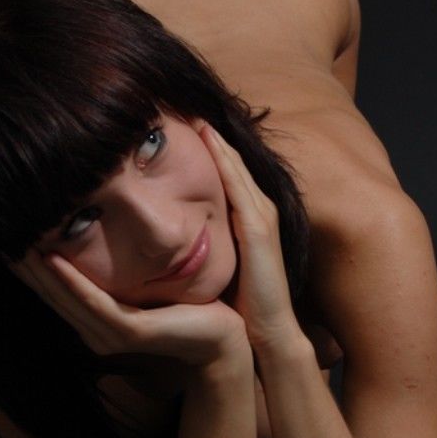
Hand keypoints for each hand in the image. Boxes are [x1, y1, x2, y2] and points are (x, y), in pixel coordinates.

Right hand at [7, 248, 249, 367]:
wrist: (225, 340)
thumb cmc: (190, 307)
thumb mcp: (147, 281)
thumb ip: (122, 266)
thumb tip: (103, 228)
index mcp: (98, 319)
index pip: (55, 289)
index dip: (30, 263)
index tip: (9, 232)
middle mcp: (96, 330)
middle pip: (50, 292)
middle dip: (25, 263)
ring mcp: (110, 334)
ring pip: (64, 296)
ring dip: (38, 269)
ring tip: (15, 241)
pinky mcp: (129, 333)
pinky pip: (93, 302)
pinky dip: (70, 281)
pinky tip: (52, 259)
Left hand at [199, 123, 303, 352]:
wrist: (267, 332)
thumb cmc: (241, 304)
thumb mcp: (217, 262)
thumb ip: (202, 241)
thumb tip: (168, 232)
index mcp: (251, 217)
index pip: (227, 172)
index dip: (207, 147)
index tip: (180, 125)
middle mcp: (261, 209)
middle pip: (232, 161)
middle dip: (211, 133)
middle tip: (183, 105)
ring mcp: (263, 216)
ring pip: (236, 166)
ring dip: (216, 138)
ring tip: (193, 112)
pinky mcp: (258, 228)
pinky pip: (238, 186)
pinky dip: (224, 161)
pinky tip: (207, 139)